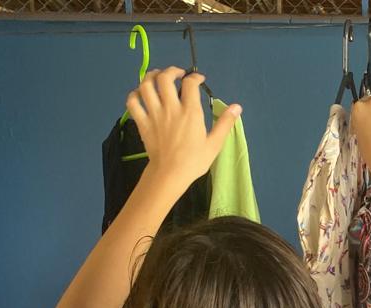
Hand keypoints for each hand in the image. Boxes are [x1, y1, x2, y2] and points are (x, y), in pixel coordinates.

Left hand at [125, 67, 239, 190]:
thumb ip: (225, 122)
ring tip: (157, 77)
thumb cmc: (195, 160)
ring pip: (146, 85)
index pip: (190, 83)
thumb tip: (237, 107)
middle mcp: (170, 108)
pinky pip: (132, 102)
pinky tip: (141, 94)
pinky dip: (135, 94)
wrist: (170, 174)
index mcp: (190, 112)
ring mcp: (154, 114)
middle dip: (171, 71)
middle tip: (177, 74)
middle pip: (164, 78)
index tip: (199, 80)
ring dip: (151, 77)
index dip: (195, 77)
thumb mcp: (215, 143)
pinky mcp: (142, 122)